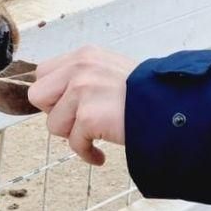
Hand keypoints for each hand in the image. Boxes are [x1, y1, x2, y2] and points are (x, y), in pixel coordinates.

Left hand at [28, 46, 136, 164]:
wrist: (174, 107)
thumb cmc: (144, 93)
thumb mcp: (107, 70)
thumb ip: (81, 76)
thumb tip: (55, 97)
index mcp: (82, 55)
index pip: (42, 72)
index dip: (52, 93)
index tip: (67, 105)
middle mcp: (79, 68)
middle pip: (37, 95)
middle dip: (54, 112)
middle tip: (76, 120)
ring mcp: (82, 91)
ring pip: (53, 124)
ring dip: (73, 135)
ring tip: (95, 135)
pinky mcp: (88, 116)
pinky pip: (73, 143)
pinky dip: (86, 153)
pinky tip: (99, 154)